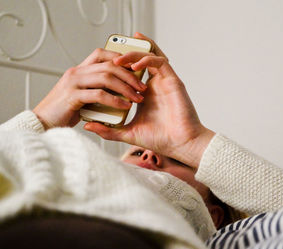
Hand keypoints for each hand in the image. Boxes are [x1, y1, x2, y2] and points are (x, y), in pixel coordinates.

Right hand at [33, 48, 146, 128]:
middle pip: (109, 65)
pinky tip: (125, 106)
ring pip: (106, 77)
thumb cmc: (65, 111)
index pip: (101, 53)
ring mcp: (73, 83)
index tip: (135, 68)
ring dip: (126, 87)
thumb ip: (96, 89)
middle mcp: (76, 72)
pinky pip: (99, 94)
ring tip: (137, 97)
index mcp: (79, 70)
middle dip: (130, 75)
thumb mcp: (82, 96)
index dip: (120, 57)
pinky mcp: (73, 96)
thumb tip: (120, 89)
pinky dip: (116, 100)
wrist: (43, 123)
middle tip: (142, 87)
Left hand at [84, 32, 214, 168]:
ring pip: (149, 57)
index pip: (130, 74)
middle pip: (139, 61)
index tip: (102, 66)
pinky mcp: (172, 80)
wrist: (180, 144)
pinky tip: (135, 65)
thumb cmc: (160, 139)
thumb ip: (108, 129)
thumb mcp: (127, 133)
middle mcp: (154, 85)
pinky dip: (147, 59)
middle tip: (109, 58)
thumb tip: (87, 126)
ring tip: (118, 59)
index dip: (118, 67)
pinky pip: (159, 62)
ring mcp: (164, 81)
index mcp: (144, 94)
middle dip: (123, 56)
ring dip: (133, 54)